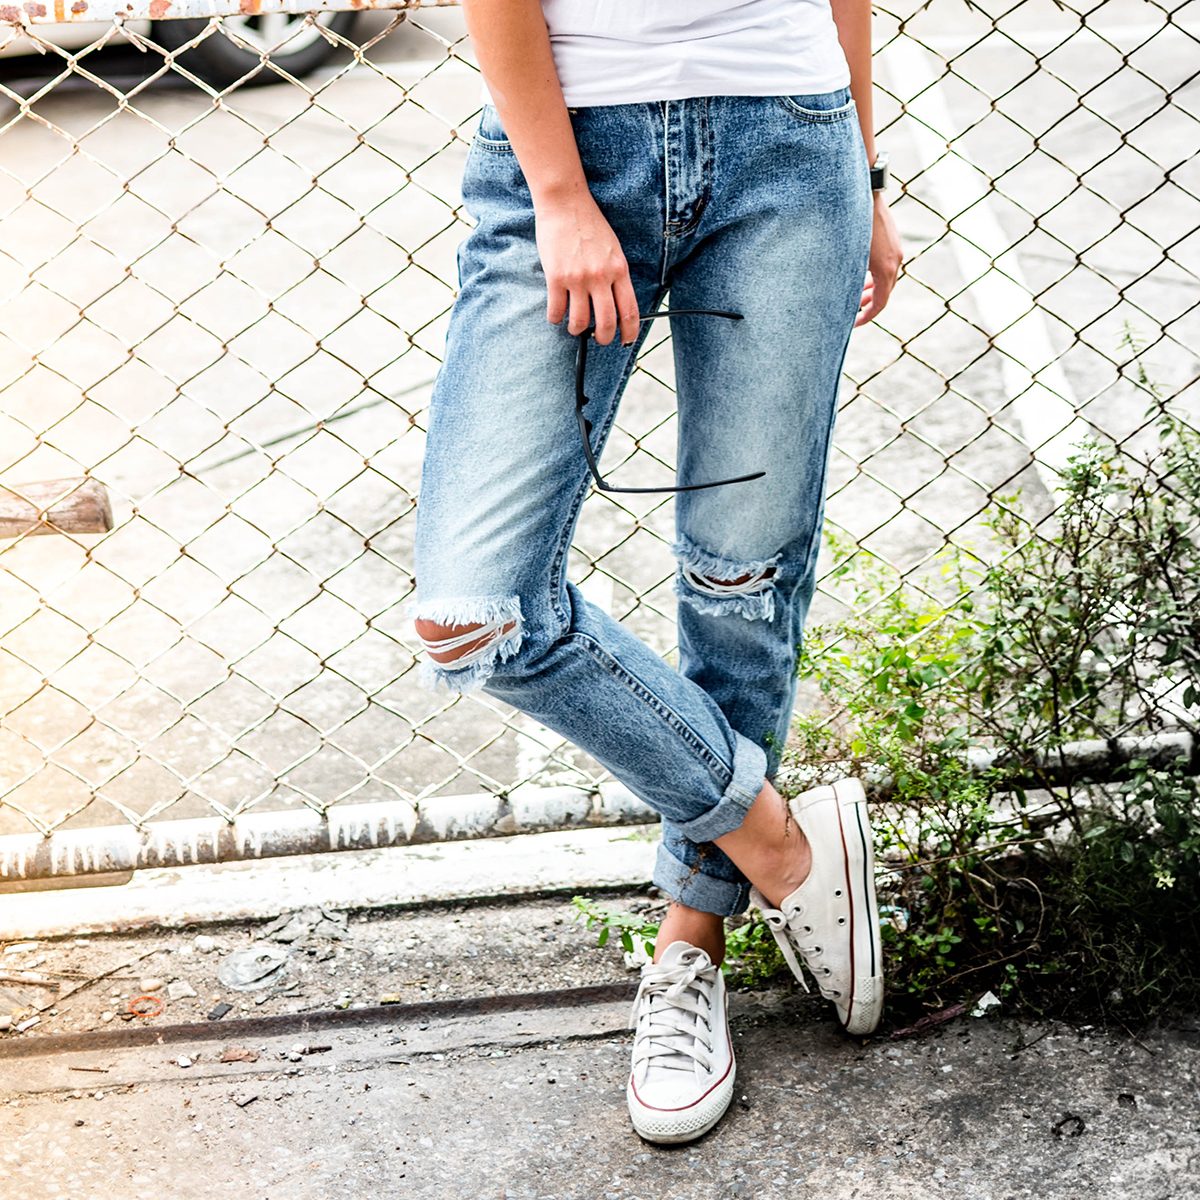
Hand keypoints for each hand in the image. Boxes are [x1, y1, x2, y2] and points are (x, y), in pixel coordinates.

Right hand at [535, 195, 639, 345]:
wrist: (566, 203)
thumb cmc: (589, 224)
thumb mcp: (613, 249)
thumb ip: (615, 274)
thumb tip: (614, 302)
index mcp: (619, 270)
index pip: (630, 310)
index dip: (630, 331)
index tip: (626, 340)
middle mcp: (601, 277)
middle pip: (606, 323)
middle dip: (603, 338)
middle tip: (599, 339)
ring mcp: (578, 278)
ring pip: (580, 322)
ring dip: (576, 330)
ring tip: (574, 327)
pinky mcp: (556, 277)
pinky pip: (556, 310)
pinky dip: (556, 318)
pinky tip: (556, 315)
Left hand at [854, 193, 903, 325]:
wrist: (865, 190)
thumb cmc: (850, 224)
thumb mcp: (847, 257)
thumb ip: (847, 279)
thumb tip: (840, 299)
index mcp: (886, 268)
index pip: (881, 303)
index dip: (867, 317)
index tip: (854, 324)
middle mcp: (896, 260)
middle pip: (886, 292)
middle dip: (869, 305)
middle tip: (854, 312)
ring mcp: (896, 248)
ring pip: (887, 278)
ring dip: (873, 290)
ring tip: (858, 296)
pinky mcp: (893, 238)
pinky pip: (887, 265)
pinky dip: (876, 275)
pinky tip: (861, 273)